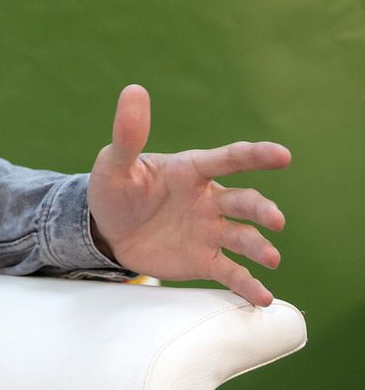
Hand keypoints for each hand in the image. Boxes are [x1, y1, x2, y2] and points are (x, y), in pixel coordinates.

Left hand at [87, 84, 288, 306]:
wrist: (106, 231)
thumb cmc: (114, 190)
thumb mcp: (115, 163)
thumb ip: (127, 134)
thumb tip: (133, 90)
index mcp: (191, 171)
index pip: (227, 159)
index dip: (255, 155)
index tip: (283, 155)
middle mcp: (209, 200)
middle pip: (243, 201)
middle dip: (262, 209)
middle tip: (275, 220)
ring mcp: (209, 231)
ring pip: (243, 237)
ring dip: (259, 247)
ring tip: (270, 258)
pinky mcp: (204, 260)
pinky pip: (231, 273)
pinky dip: (248, 286)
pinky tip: (263, 298)